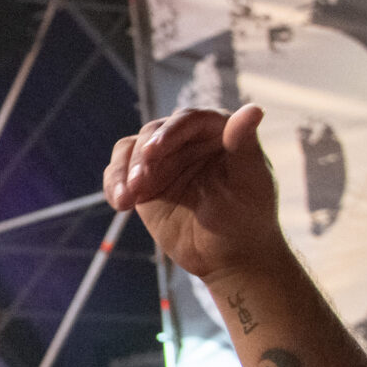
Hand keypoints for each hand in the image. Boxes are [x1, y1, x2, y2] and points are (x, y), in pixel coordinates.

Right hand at [103, 104, 287, 283]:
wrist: (228, 256)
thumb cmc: (249, 218)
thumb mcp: (251, 183)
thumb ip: (245, 146)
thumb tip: (253, 110)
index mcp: (218, 133)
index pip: (190, 120)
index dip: (170, 132)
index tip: (153, 152)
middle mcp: (187, 141)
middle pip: (154, 132)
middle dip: (142, 157)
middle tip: (139, 185)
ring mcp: (163, 161)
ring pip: (130, 149)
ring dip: (124, 170)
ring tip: (127, 199)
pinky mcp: (144, 182)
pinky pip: (119, 173)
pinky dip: (114, 185)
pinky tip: (120, 204)